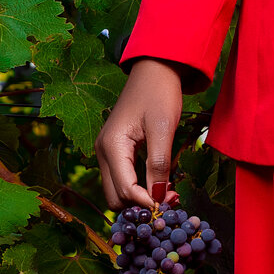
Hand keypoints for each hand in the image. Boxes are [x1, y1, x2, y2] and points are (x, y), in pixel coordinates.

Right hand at [95, 57, 183, 208]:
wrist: (155, 70)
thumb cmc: (159, 93)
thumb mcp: (163, 129)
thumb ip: (159, 164)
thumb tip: (158, 196)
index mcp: (112, 146)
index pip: (125, 189)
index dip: (147, 202)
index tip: (171, 203)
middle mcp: (103, 152)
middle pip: (115, 197)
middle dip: (140, 204)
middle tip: (169, 199)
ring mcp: (106, 151)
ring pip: (117, 190)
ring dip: (139, 197)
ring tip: (166, 191)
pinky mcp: (115, 150)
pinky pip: (122, 178)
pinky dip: (138, 186)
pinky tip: (159, 181)